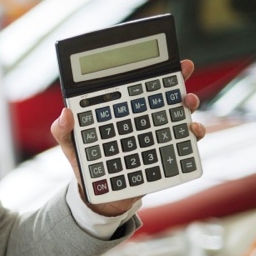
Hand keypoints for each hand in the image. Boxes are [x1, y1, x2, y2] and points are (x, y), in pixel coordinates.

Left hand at [51, 59, 207, 216]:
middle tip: (184, 75)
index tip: (169, 62)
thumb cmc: (86, 162)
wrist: (99, 194)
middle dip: (179, 82)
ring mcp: (157, 136)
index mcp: (122, 110)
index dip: (155, 73)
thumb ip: (63, 129)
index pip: (139, 87)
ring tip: (187, 102)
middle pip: (166, 97)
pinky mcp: (166, 156)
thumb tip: (66, 113)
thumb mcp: (70, 144)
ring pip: (179, 116)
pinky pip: (184, 144)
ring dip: (188, 106)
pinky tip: (192, 131)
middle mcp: (144, 119)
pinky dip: (192, 136)